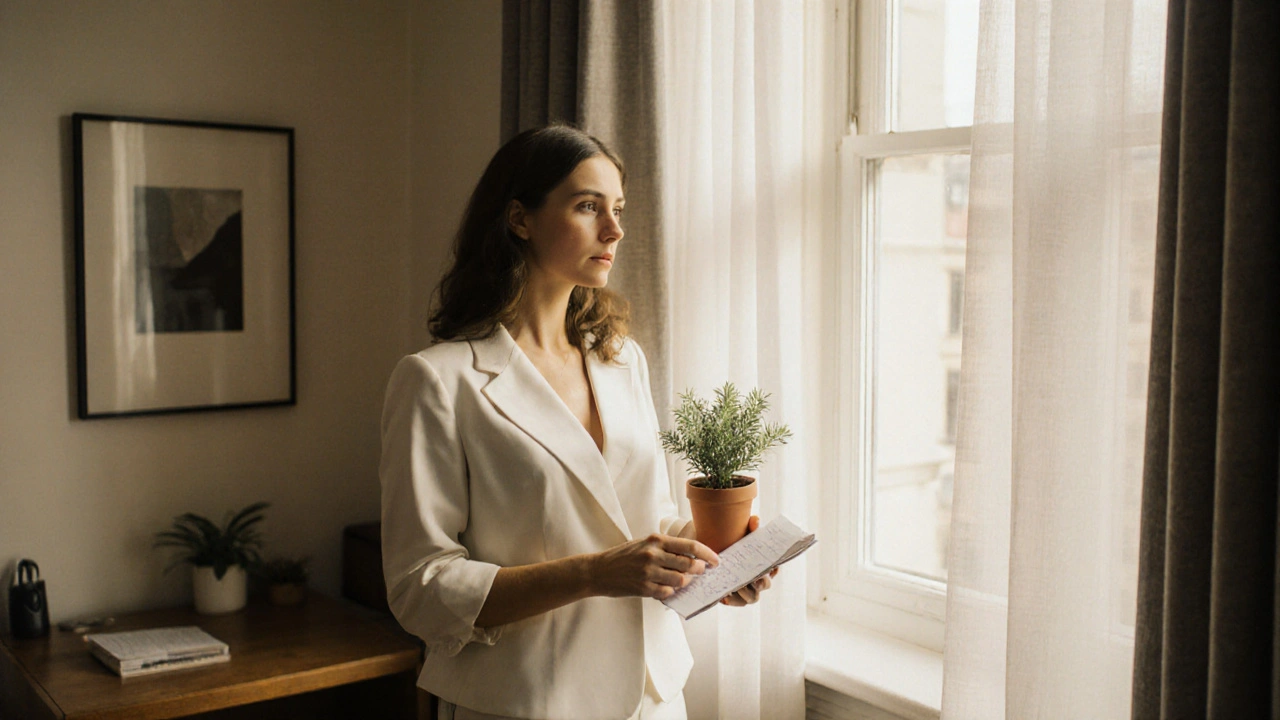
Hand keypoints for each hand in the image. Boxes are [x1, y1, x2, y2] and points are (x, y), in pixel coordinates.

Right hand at [590, 534, 719, 599]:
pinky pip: (667, 593)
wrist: (599, 570)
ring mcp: (648, 572)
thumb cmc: (623, 556)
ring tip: (683, 581)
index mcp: (656, 540)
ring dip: (686, 583)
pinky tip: (667, 589)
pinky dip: (670, 592)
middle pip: (689, 564)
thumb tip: (691, 556)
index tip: (716, 560)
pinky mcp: (643, 588)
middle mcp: (653, 554)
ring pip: (680, 581)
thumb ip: (665, 548)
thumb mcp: (643, 543)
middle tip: (702, 572)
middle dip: (700, 570)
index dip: (707, 554)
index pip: (690, 546)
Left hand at [721, 516, 779, 606]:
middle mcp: (758, 578)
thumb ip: (750, 526)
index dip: (774, 570)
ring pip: (752, 597)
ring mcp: (747, 589)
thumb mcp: (740, 531)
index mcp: (763, 563)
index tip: (769, 568)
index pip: (774, 568)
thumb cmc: (731, 539)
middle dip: (762, 583)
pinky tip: (725, 595)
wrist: (708, 546)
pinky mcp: (734, 596)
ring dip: (746, 593)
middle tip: (754, 580)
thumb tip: (756, 520)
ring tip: (737, 587)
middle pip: (766, 585)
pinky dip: (733, 600)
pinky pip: (737, 602)